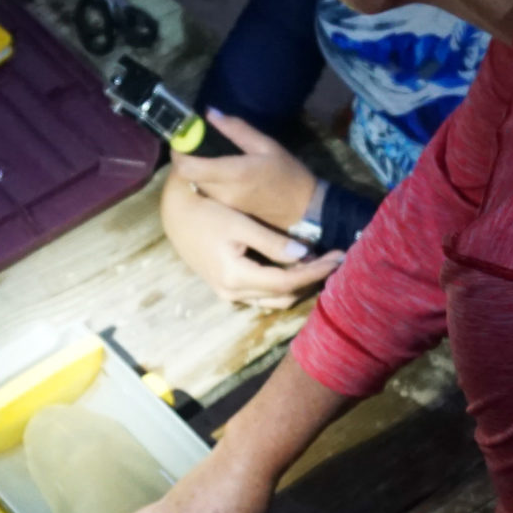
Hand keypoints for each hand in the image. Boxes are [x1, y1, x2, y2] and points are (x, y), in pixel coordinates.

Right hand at [161, 171, 342, 309]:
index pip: (287, 281)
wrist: (174, 214)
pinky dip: (281, 285)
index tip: (338, 258)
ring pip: (273, 299)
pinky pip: (261, 295)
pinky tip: (294, 266)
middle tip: (334, 260)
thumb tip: (304, 255)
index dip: (315, 272)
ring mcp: (228, 294)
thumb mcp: (240, 224)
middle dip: (311, 280)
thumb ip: (271, 242)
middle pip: (283, 295)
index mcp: (236, 277)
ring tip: (319, 265)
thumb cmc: (206, 212)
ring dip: (297, 285)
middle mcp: (233, 293)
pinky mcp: (226, 288)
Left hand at [171, 111, 318, 229]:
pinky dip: (205, 180)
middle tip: (195, 144)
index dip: (179, 151)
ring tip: (207, 156)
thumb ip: (236, 130)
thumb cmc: (288, 175)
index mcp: (233, 173)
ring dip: (195, 169)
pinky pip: (206, 192)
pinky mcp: (225, 212)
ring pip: (195, 184)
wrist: (303, 211)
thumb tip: (210, 114)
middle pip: (187, 175)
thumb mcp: (267, 145)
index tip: (183, 137)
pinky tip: (217, 172)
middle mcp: (223, 192)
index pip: (188, 167)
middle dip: (186, 158)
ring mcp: (223, 205)